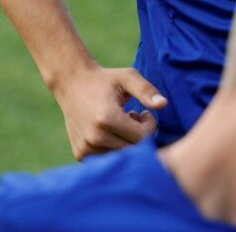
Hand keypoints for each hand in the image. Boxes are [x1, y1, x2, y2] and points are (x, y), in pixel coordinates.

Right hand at [51, 64, 166, 159]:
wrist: (72, 84)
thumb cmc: (105, 80)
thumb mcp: (128, 77)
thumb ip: (146, 90)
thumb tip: (164, 104)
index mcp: (106, 119)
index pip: (143, 136)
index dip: (150, 124)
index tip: (143, 112)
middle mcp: (94, 137)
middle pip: (134, 149)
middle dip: (140, 134)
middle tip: (134, 117)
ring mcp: (86, 148)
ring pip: (122, 156)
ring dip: (127, 142)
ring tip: (121, 123)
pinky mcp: (80, 154)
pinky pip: (108, 158)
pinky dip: (114, 147)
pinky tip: (111, 131)